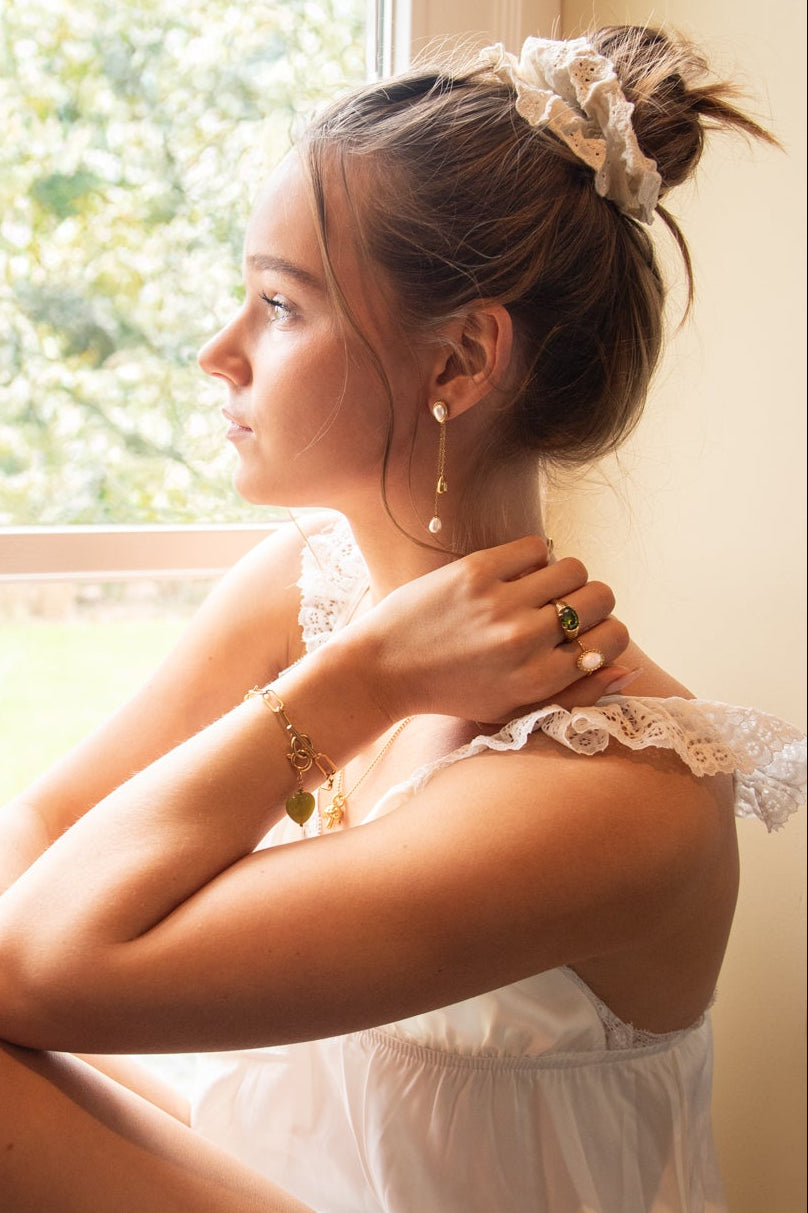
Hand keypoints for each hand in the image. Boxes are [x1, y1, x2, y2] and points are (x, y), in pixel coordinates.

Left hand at [347, 537, 630, 724]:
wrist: (383, 669)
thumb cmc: (453, 691)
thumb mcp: (515, 708)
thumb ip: (575, 693)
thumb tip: (629, 668)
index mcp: (538, 681)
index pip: (612, 640)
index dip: (609, 632)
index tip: (588, 632)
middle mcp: (524, 642)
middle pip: (600, 598)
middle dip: (591, 602)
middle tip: (565, 607)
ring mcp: (500, 604)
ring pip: (574, 568)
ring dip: (564, 577)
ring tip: (539, 589)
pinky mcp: (476, 571)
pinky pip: (537, 546)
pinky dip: (535, 557)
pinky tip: (514, 575)